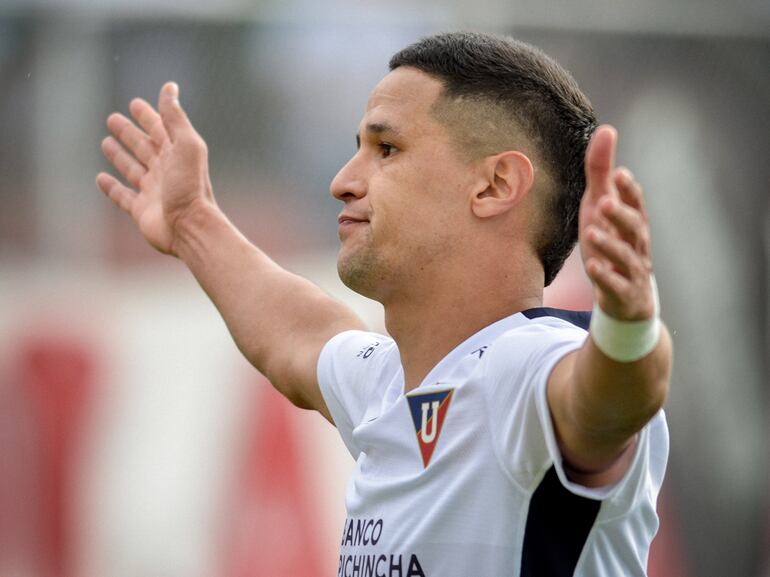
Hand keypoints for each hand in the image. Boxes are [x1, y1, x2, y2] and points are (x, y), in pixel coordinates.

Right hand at [96, 82, 215, 255]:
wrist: (190, 227)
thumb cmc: (190, 185)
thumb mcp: (186, 145)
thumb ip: (175, 117)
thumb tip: (170, 87)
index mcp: (177, 154)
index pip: (160, 129)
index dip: (148, 116)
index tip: (135, 103)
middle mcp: (165, 171)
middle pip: (143, 147)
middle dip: (129, 133)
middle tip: (113, 119)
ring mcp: (153, 191)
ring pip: (132, 169)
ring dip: (119, 156)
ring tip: (106, 143)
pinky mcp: (141, 211)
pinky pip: (123, 196)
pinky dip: (111, 188)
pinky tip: (100, 178)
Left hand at [579, 125, 654, 320]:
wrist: (626, 296)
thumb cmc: (612, 240)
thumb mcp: (601, 205)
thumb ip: (601, 171)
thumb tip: (606, 129)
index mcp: (633, 221)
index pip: (636, 202)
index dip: (629, 190)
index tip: (619, 173)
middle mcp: (636, 243)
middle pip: (634, 227)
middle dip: (621, 214)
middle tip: (604, 202)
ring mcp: (631, 269)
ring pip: (624, 256)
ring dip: (609, 243)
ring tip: (591, 231)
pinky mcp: (621, 292)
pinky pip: (615, 284)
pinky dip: (605, 275)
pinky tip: (592, 266)